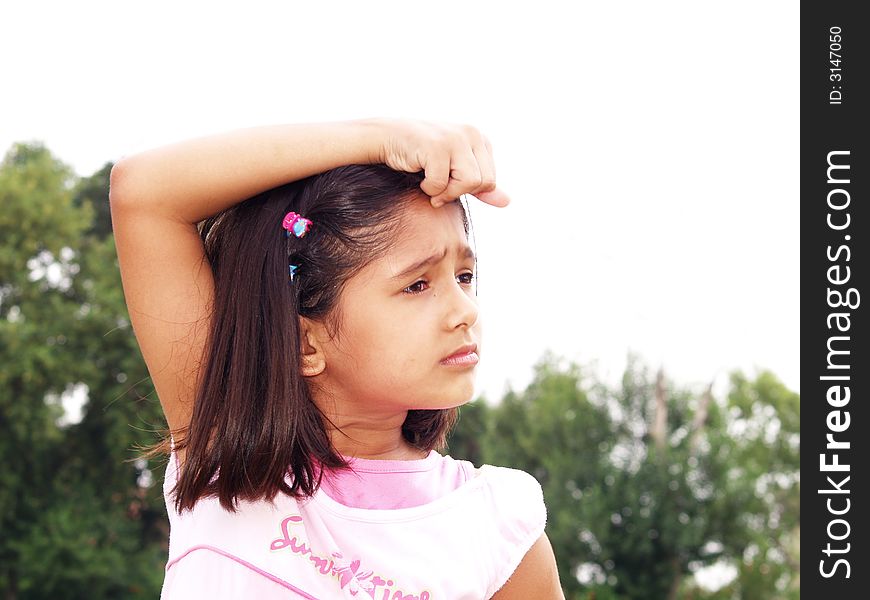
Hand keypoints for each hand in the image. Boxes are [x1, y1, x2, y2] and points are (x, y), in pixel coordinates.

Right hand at [374, 119, 510, 207]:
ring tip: (429, 181)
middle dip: (457, 191)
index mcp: (479, 138)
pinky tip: (417, 172)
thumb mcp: (454, 171)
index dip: (467, 189)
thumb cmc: (420, 156)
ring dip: (444, 191)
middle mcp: (472, 133)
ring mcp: (455, 138)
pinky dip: (428, 188)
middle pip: (483, 183)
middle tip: (437, 184)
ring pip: (469, 183)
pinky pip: (442, 184)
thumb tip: (507, 202)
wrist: (385, 138)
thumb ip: (480, 186)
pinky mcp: (437, 146)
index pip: (490, 181)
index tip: (447, 179)